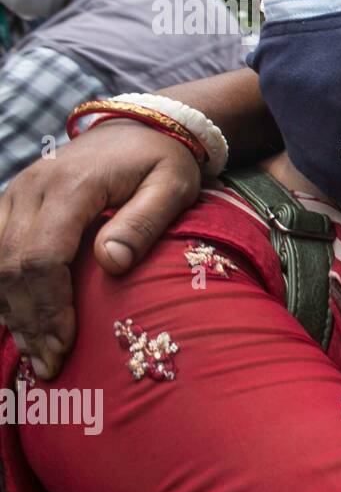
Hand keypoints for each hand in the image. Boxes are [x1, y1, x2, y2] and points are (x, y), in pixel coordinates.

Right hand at [0, 121, 200, 377]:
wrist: (142, 126)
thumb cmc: (163, 161)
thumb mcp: (173, 186)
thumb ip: (144, 223)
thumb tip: (112, 264)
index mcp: (72, 186)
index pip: (43, 256)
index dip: (49, 307)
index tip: (64, 346)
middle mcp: (33, 188)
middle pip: (13, 265)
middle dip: (29, 321)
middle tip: (49, 365)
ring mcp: (16, 192)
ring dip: (11, 311)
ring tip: (35, 355)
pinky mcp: (12, 201)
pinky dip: (0, 289)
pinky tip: (15, 323)